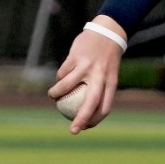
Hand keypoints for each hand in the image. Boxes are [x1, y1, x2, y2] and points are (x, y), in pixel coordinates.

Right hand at [48, 16, 124, 132]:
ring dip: (56, 94)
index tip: (85, 127)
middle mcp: (100, 76)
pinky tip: (58, 79)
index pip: (105, 107)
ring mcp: (87, 67)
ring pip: (66, 86)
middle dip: (81, 119)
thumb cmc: (107, 59)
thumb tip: (87, 112)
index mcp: (111, 83)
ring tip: (53, 96)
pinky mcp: (75, 57)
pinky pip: (63, 73)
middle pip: (90, 103)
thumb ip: (100, 90)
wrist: (107, 33)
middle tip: (73, 130)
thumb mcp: (109, 74)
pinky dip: (59, 78)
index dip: (95, 121)